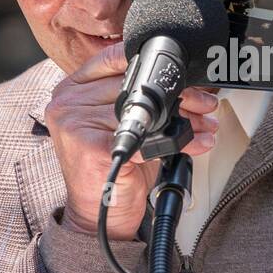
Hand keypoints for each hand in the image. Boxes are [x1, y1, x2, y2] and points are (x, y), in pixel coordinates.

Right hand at [45, 43, 219, 239]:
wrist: (100, 213)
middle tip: (205, 103)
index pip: (113, 59)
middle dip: (179, 95)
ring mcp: (76, 124)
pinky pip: (147, 139)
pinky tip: (196, 142)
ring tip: (205, 124)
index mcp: (70, 89)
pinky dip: (178, 141)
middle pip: (133, 86)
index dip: (154, 64)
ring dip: (185, 118)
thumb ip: (137, 95)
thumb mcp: (121, 123)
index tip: (184, 75)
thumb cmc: (113, 167)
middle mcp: (67, 103)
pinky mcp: (92, 149)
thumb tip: (185, 80)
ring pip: (144, 111)